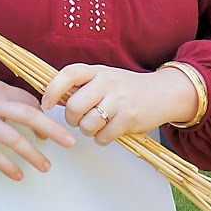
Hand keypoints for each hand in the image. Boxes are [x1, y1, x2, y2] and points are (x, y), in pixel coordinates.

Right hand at [0, 72, 75, 180]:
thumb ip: (3, 96)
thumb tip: (26, 108)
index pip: (30, 101)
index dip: (44, 115)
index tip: (50, 128)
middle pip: (31, 116)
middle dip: (53, 130)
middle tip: (70, 143)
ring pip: (14, 139)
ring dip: (33, 154)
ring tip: (46, 166)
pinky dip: (7, 166)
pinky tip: (18, 175)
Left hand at [41, 63, 197, 145]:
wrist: (164, 93)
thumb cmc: (128, 89)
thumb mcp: (106, 78)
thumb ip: (84, 85)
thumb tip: (53, 100)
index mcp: (99, 71)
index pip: (69, 74)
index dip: (52, 90)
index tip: (46, 104)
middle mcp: (108, 83)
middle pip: (74, 107)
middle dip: (72, 119)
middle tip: (80, 119)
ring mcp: (120, 100)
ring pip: (87, 125)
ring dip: (89, 131)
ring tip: (98, 125)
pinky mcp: (129, 118)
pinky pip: (103, 137)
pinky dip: (102, 138)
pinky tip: (110, 131)